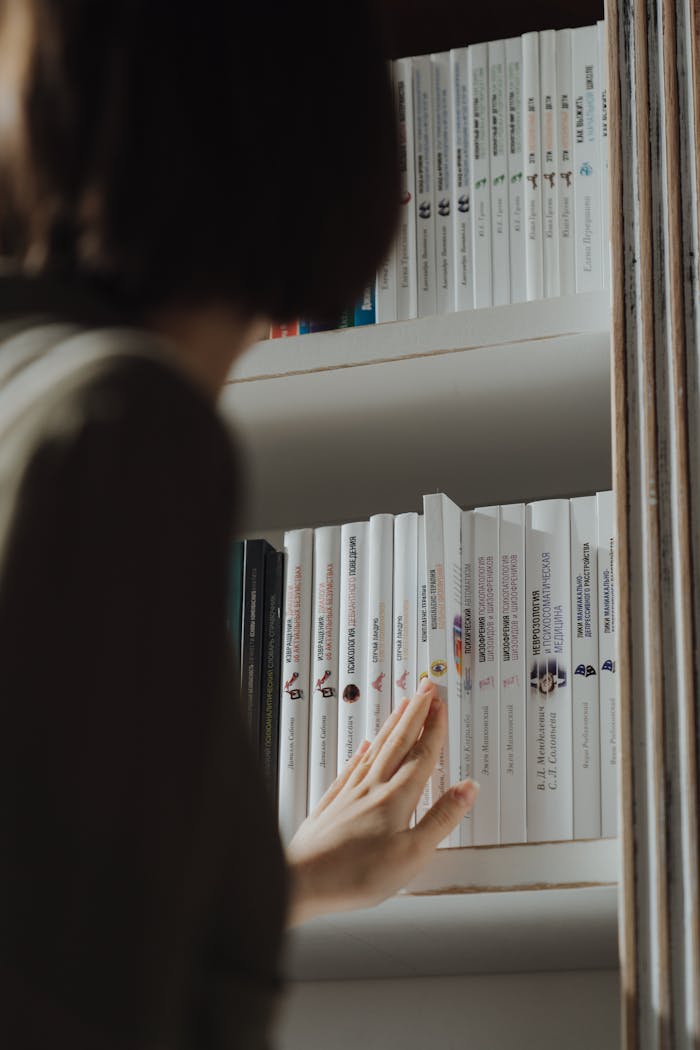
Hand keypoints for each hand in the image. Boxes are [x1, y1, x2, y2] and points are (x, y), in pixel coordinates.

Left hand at [284, 679, 478, 926]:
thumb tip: (468, 789)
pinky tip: (365, 747)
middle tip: (426, 690)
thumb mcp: (412, 854)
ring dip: (393, 726)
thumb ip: (442, 818)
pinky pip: (352, 768)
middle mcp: (372, 789)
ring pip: (376, 750)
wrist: (302, 880)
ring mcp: (350, 794)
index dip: (434, 728)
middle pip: (398, 743)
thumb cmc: (355, 874)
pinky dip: (363, 753)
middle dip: (415, 714)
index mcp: (396, 799)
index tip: (441, 704)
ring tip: (403, 706)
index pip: (422, 756)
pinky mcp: (332, 805)